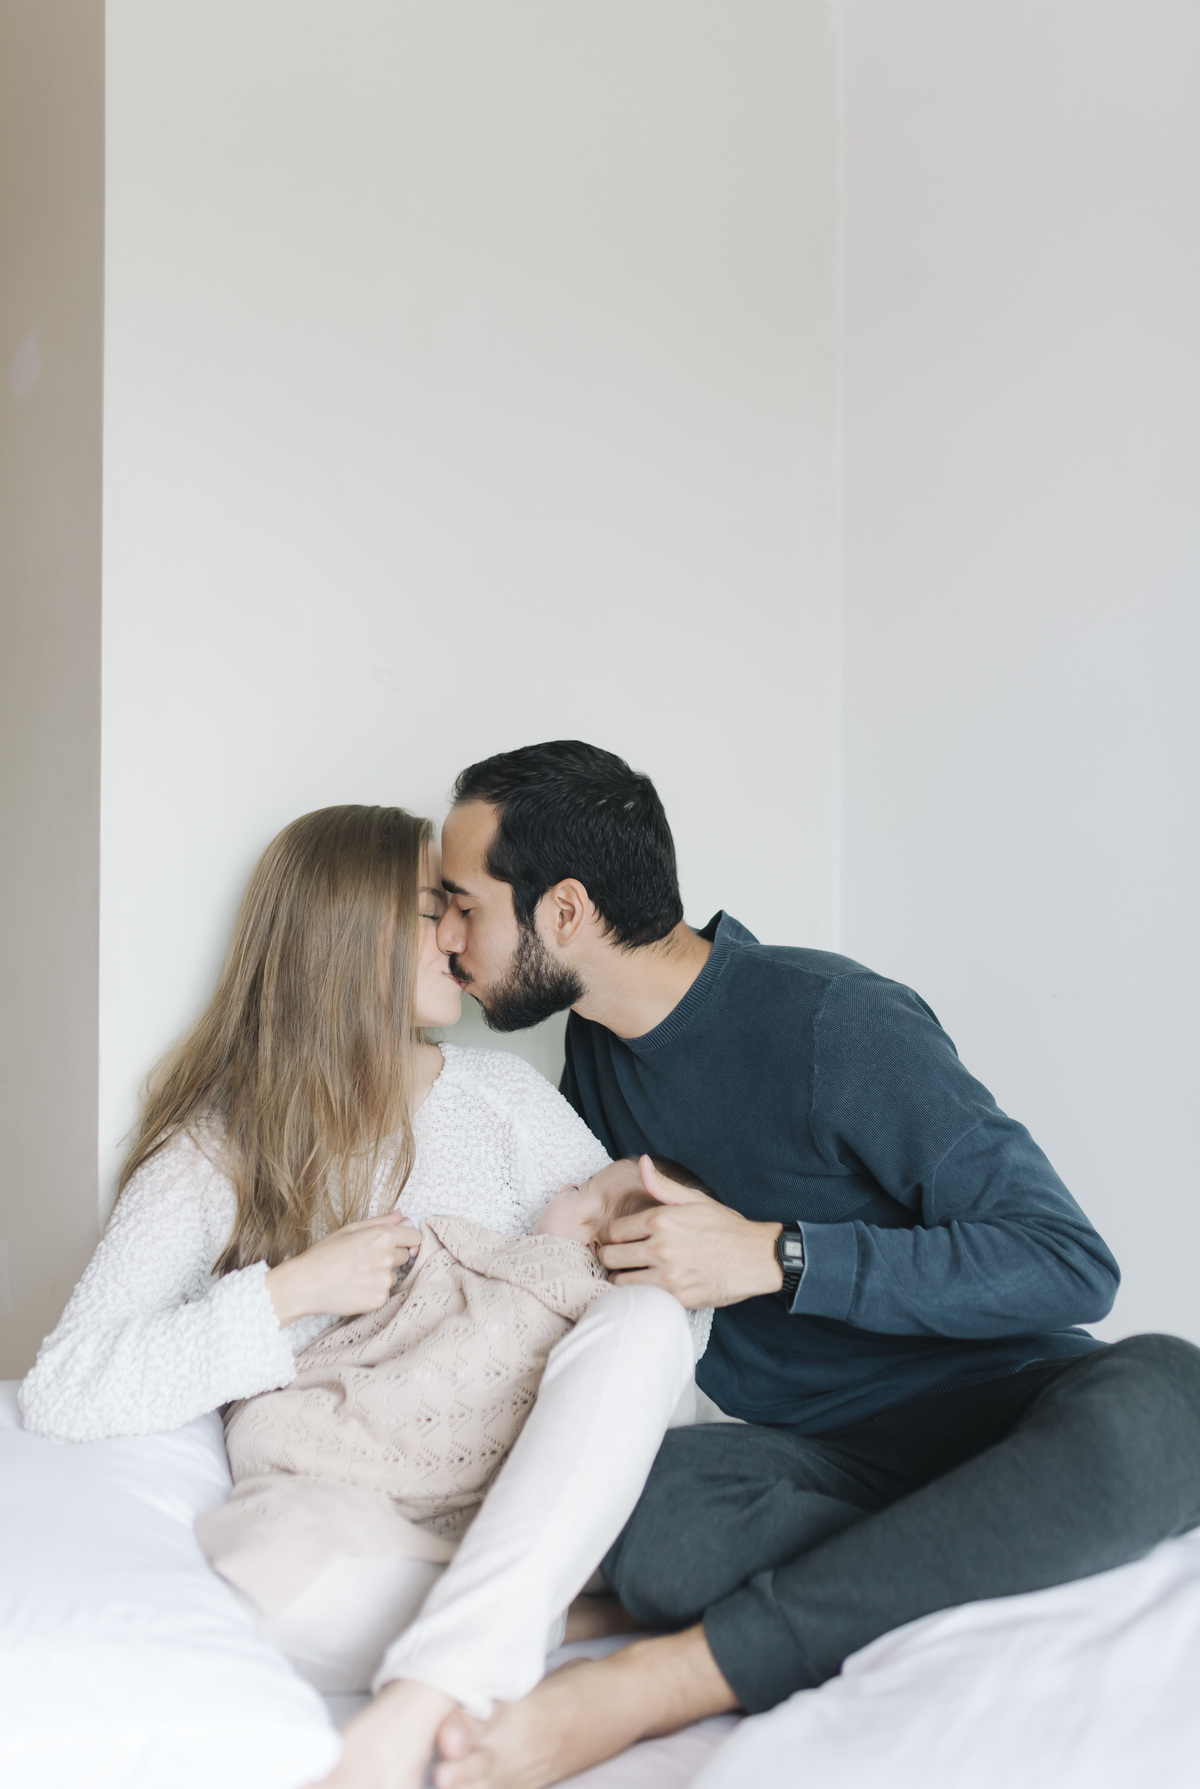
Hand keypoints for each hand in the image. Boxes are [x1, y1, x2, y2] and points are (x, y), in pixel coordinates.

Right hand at [265, 1212, 421, 1325]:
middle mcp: (387, 1258)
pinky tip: (356, 1287)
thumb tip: (401, 1216)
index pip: (415, 1236)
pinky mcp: (379, 1299)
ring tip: (357, 1274)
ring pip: (394, 1275)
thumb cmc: (324, 1253)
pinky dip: (374, 1290)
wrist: (306, 1284)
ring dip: (382, 1274)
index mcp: (382, 1236)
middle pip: (405, 1255)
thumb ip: (380, 1222)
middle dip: (392, 1255)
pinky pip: (385, 1292)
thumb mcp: (350, 1229)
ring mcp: (384, 1281)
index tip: (398, 1242)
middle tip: (366, 1258)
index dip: (407, 1238)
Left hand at [597, 1157, 783, 1308]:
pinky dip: (640, 1293)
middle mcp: (660, 1248)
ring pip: (619, 1281)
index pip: (613, 1232)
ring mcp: (668, 1276)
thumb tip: (643, 1163)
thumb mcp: (694, 1199)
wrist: (756, 1258)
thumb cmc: (725, 1227)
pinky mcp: (677, 1299)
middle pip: (610, 1257)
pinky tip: (648, 1287)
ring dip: (623, 1277)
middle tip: (623, 1258)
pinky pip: (642, 1298)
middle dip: (612, 1256)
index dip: (613, 1236)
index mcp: (660, 1220)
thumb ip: (662, 1185)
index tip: (620, 1240)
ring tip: (634, 1274)